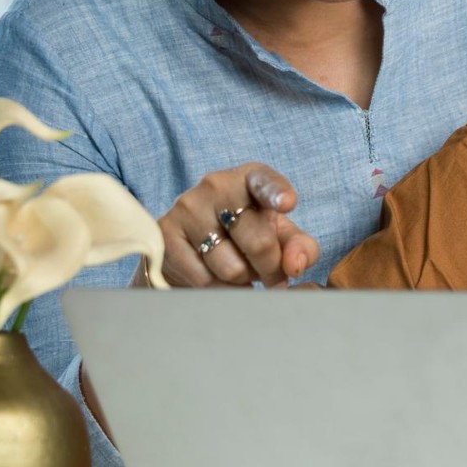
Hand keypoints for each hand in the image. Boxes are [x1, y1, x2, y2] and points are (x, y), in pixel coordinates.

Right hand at [134, 163, 319, 288]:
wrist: (190, 247)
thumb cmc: (246, 236)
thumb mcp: (278, 236)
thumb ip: (300, 247)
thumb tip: (295, 266)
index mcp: (249, 178)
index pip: (264, 181)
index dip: (277, 193)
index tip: (287, 203)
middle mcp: (216, 185)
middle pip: (258, 243)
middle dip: (270, 269)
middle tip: (270, 277)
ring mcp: (188, 207)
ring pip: (231, 267)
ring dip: (242, 280)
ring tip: (238, 270)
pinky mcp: (166, 234)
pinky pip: (203, 279)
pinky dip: (217, 288)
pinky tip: (215, 277)